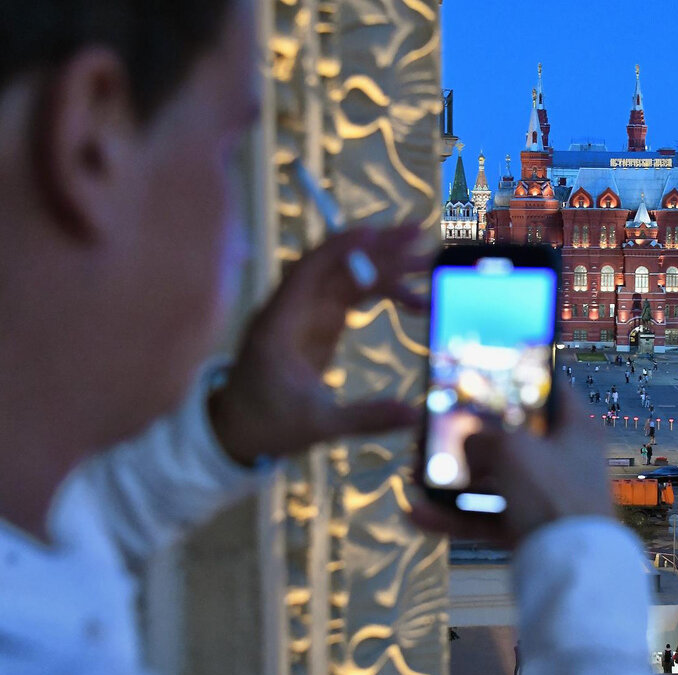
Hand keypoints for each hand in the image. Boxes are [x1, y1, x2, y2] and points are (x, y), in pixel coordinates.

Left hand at [208, 225, 433, 463]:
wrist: (240, 428)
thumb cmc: (269, 424)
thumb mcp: (318, 424)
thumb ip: (366, 418)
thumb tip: (413, 415)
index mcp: (280, 324)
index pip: (309, 270)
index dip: (341, 248)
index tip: (376, 232)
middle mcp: (294, 308)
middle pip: (336, 265)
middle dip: (378, 249)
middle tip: (419, 237)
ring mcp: (308, 313)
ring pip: (349, 277)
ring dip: (386, 267)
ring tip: (427, 265)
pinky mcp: (320, 323)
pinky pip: (353, 295)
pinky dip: (381, 292)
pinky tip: (412, 299)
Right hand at [411, 384, 614, 548]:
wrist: (571, 567)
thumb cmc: (553, 493)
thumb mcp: (512, 450)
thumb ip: (481, 438)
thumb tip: (465, 446)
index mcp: (575, 427)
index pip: (550, 389)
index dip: (518, 379)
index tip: (485, 376)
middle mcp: (564, 459)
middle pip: (511, 439)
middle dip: (469, 438)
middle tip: (436, 432)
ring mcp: (545, 497)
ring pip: (493, 481)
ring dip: (454, 480)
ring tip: (417, 475)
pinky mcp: (529, 529)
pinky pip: (486, 517)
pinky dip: (456, 517)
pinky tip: (419, 515)